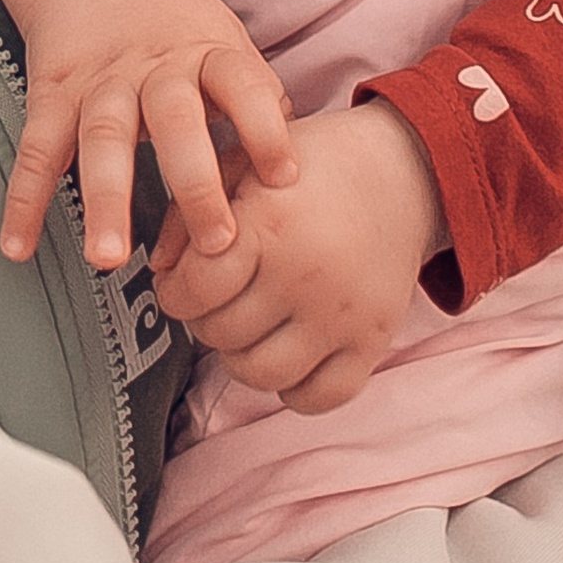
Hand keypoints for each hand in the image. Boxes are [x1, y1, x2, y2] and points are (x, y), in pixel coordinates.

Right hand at [0, 0, 296, 271]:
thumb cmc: (172, 19)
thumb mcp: (224, 40)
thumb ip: (256, 100)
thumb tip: (299, 174)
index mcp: (206, 51)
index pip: (242, 83)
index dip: (266, 126)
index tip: (284, 178)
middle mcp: (154, 66)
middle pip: (175, 120)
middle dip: (194, 182)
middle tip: (213, 244)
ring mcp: (99, 81)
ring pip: (103, 141)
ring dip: (105, 200)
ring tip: (108, 260)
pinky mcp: (51, 94)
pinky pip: (36, 151)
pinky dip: (23, 201)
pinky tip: (18, 248)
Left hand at [150, 101, 444, 413]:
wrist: (403, 172)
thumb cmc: (315, 168)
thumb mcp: (245, 164)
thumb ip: (192, 212)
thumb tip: (159, 269)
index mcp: (270, 224)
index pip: (195, 288)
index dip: (174, 292)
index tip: (180, 285)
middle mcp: (305, 275)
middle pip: (220, 334)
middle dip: (204, 319)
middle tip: (216, 301)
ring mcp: (341, 315)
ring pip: (259, 374)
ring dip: (239, 357)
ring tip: (247, 327)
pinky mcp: (372, 341)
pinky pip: (317, 398)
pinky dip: (293, 388)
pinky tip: (289, 352)